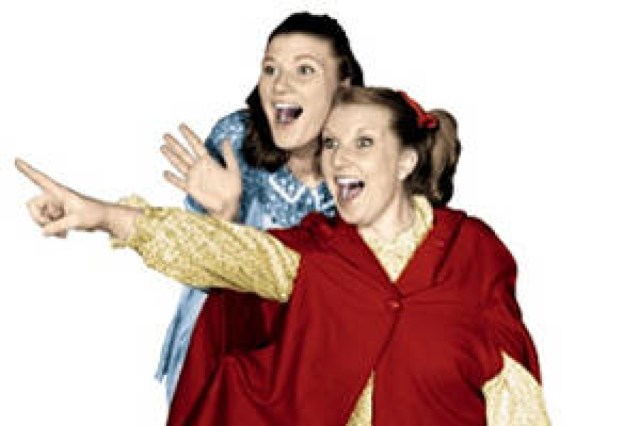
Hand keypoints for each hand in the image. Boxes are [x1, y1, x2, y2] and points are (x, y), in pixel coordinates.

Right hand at [15, 159, 138, 238]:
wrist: (103, 219)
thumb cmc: (94, 214)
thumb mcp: (76, 221)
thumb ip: (58, 226)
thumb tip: (43, 232)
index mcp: (60, 191)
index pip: (40, 179)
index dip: (27, 170)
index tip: (16, 160)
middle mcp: (55, 196)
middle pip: (32, 205)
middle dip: (39, 219)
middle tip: (50, 229)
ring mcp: (55, 205)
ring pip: (39, 217)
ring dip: (48, 227)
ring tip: (63, 233)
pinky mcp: (57, 213)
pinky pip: (46, 223)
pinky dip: (52, 230)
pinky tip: (64, 234)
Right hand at [161, 123, 240, 220]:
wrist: (229, 205)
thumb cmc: (233, 188)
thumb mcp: (233, 169)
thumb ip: (228, 155)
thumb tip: (225, 139)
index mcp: (208, 161)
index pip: (196, 145)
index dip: (189, 135)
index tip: (181, 126)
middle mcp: (198, 168)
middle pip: (184, 153)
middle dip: (175, 144)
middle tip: (166, 135)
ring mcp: (193, 178)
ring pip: (179, 164)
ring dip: (170, 156)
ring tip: (162, 147)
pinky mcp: (191, 189)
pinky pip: (179, 183)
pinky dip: (172, 178)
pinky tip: (165, 173)